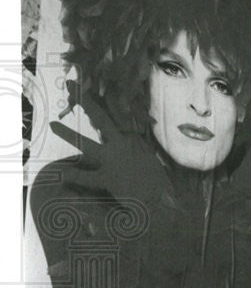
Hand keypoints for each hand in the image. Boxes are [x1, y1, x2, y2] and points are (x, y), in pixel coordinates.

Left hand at [49, 86, 171, 206]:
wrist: (161, 201)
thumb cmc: (158, 183)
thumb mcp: (150, 160)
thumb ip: (136, 148)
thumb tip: (129, 138)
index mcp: (136, 140)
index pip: (119, 115)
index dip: (107, 100)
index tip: (96, 87)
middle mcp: (124, 145)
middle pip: (102, 119)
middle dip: (87, 102)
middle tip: (72, 85)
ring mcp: (114, 161)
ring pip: (87, 144)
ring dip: (69, 134)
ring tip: (53, 124)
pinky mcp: (109, 178)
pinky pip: (87, 176)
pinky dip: (75, 176)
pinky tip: (63, 174)